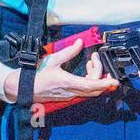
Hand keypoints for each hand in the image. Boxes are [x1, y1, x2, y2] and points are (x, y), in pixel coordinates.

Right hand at [2, 38, 118, 104]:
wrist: (25, 88)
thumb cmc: (37, 75)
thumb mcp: (53, 60)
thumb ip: (69, 52)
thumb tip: (79, 42)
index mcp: (69, 83)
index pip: (92, 85)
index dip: (105, 84)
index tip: (115, 81)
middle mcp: (72, 92)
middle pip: (95, 88)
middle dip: (101, 75)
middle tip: (95, 59)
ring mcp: (71, 96)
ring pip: (90, 91)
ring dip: (95, 78)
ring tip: (90, 63)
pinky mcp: (69, 96)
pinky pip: (84, 91)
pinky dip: (89, 82)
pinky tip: (85, 72)